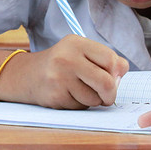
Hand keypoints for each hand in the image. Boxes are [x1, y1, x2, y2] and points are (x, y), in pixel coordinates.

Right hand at [0, 35, 127, 108]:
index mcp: (76, 43)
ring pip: (95, 98)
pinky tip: (69, 95)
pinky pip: (81, 107)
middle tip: (107, 95)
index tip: (113, 76)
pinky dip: (80, 104)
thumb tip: (122, 70)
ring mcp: (59, 78)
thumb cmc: (61, 64)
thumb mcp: (80, 52)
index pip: (111, 59)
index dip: (116, 72)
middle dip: (111, 93)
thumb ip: (104, 59)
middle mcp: (67, 58)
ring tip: (80, 91)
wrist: (28, 75)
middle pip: (106, 82)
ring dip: (93, 100)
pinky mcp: (56, 96)